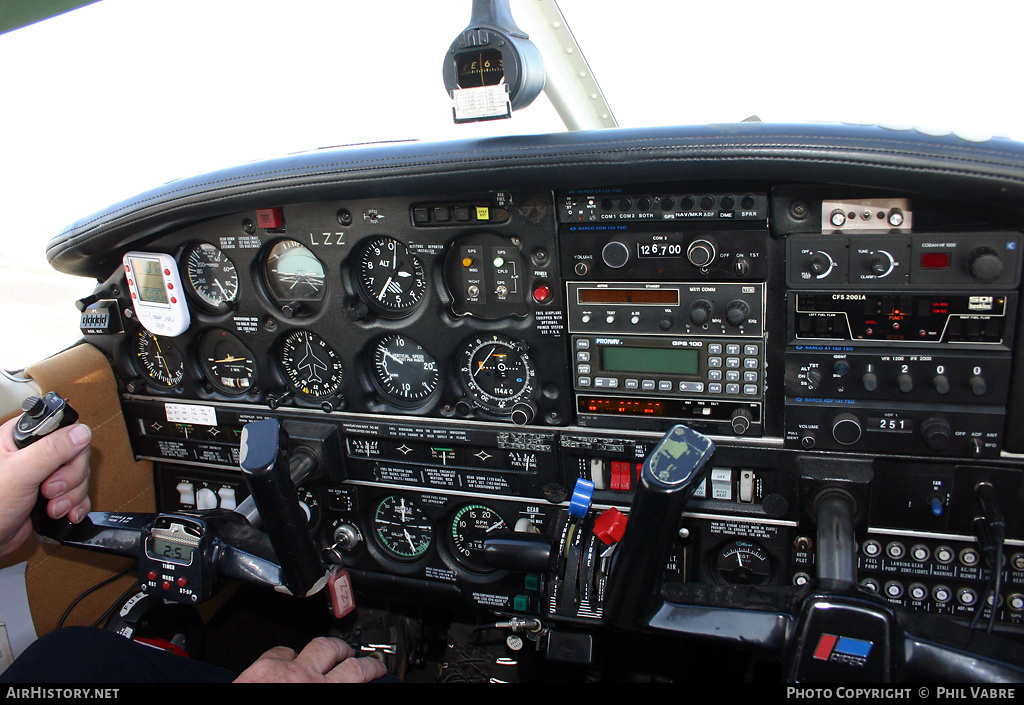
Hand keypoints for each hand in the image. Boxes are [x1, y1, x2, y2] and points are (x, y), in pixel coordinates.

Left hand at [0, 417, 91, 556]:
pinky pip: (79, 493)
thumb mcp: (19, 473)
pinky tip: (66, 513)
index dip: (70, 443)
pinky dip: (77, 505)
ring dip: (72, 495)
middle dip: (70, 477)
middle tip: (50, 490)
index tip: (62, 462)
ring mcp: (45, 474)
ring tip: (52, 507)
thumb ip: (51, 450)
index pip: (62, 427)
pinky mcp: (53, 494)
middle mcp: (35, 454)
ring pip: (80, 475)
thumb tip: (80, 432)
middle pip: (76, 453)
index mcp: (21, 438)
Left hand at [234, 636, 387, 682]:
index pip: (359, 679)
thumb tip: (342, 686)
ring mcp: (290, 672)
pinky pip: (285, 650)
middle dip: (359, 660)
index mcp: (325, 693)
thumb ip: (325, 699)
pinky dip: (292, 653)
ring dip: (332, 648)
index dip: (372, 673)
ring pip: (321, 646)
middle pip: (348, 661)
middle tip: (363, 662)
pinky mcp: (265, 666)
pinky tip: (291, 658)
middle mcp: (312, 682)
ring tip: (336, 650)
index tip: (377, 673)